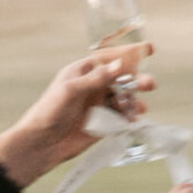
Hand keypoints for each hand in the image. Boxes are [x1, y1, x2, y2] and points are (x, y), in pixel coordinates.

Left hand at [0, 49, 157, 188]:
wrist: (42, 143)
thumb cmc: (50, 111)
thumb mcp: (71, 90)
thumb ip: (96, 79)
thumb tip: (119, 65)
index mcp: (84, 72)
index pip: (110, 58)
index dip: (130, 54)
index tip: (150, 49)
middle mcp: (93, 86)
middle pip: (122, 79)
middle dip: (137, 80)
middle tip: (150, 84)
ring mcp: (99, 104)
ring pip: (124, 98)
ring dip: (134, 101)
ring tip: (141, 109)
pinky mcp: (103, 123)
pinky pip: (121, 117)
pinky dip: (129, 117)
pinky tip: (133, 120)